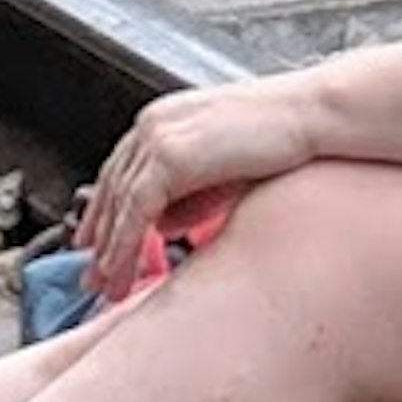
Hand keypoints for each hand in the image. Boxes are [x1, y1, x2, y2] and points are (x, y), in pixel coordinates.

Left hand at [74, 73, 333, 292]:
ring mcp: (156, 137)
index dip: (106, 212)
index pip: (120, 171)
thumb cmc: (280, 140)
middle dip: (98, 237)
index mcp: (163, 119)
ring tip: (105, 286)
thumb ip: (186, 193)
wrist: (310, 116)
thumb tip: (159, 224)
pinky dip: (125, 246)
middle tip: (90, 276)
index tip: (96, 244)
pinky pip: (135, 212)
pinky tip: (122, 272)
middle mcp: (151, 124)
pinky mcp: (168, 157)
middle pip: (110, 188)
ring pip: (118, 204)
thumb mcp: (222, 168)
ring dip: (109, 251)